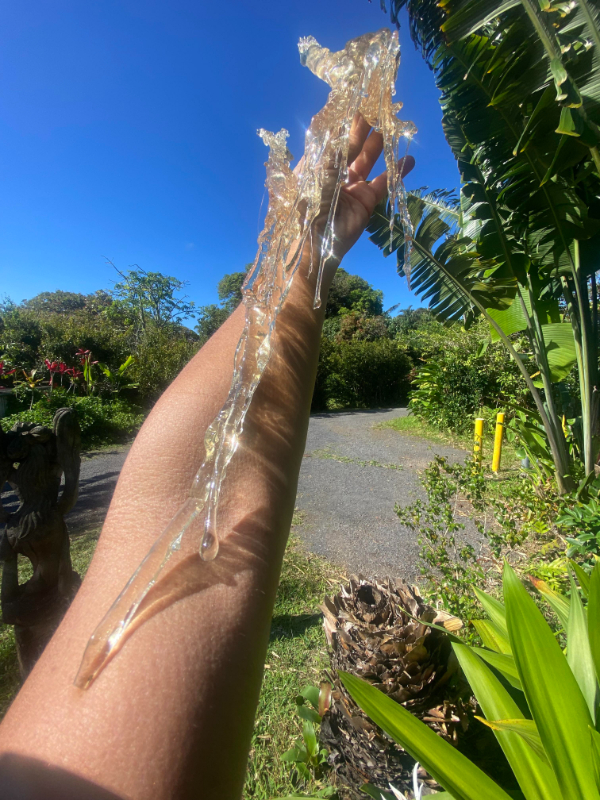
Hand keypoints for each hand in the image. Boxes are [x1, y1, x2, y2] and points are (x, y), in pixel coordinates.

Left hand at [315, 113, 414, 261]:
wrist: (317, 241)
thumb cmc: (310, 201)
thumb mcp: (322, 168)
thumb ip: (339, 146)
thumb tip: (351, 120)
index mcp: (316, 164)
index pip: (332, 137)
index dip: (344, 120)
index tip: (357, 100)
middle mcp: (333, 173)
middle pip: (351, 145)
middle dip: (363, 126)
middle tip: (377, 104)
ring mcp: (350, 187)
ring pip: (368, 160)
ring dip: (379, 143)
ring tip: (393, 123)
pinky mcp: (365, 201)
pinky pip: (383, 183)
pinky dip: (396, 171)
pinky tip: (409, 158)